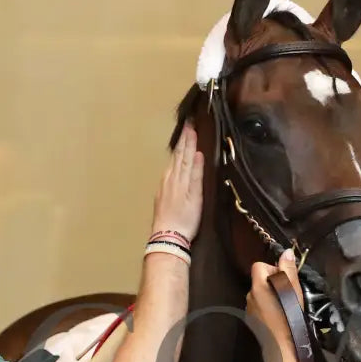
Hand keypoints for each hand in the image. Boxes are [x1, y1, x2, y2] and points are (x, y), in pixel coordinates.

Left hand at [152, 123, 204, 242]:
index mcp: (180, 178)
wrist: (167, 236)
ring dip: (178, 150)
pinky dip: (173, 162)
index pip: (186, 154)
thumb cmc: (186, 219)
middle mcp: (171, 178)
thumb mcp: (195, 198)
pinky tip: (174, 162)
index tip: (192, 125)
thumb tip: (198, 154)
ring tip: (182, 139)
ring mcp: (164, 185)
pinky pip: (168, 171)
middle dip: (183, 140)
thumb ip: (196, 175)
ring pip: (172, 163)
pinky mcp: (161, 193)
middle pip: (178, 156)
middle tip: (187, 126)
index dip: (189, 140)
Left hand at [246, 249, 303, 344]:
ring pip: (260, 295)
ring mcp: (250, 310)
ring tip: (285, 307)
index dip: (272, 268)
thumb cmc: (289, 316)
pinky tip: (280, 317)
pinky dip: (268, 309)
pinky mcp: (253, 321)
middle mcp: (250, 296)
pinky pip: (260, 308)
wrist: (282, 346)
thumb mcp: (293, 290)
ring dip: (271, 297)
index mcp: (258, 286)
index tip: (284, 278)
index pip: (259, 266)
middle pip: (260, 281)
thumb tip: (286, 252)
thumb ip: (288, 270)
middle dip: (273, 283)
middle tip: (288, 293)